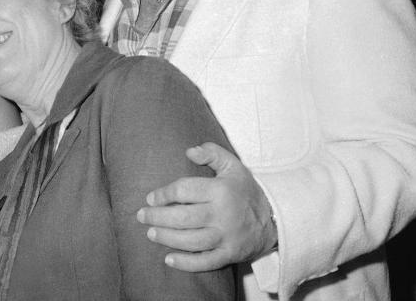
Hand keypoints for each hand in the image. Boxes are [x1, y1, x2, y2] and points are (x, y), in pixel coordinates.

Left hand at [137, 143, 276, 271]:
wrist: (273, 219)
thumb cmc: (245, 190)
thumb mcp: (233, 165)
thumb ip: (211, 153)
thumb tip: (189, 151)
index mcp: (221, 190)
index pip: (185, 190)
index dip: (164, 194)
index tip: (151, 197)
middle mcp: (222, 214)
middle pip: (183, 217)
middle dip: (158, 217)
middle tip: (142, 216)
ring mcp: (226, 237)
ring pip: (191, 240)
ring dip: (167, 238)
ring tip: (151, 233)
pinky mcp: (229, 254)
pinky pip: (205, 262)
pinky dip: (186, 263)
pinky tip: (169, 259)